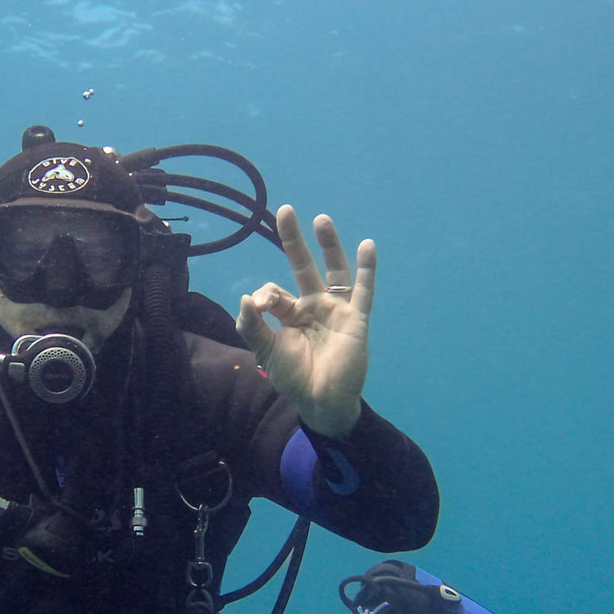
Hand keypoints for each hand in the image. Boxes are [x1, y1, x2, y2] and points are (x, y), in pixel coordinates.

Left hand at [235, 205, 374, 438]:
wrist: (321, 402)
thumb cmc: (294, 379)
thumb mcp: (265, 351)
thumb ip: (253, 326)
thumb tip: (245, 296)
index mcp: (291, 314)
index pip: (275, 291)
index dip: (265, 294)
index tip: (261, 306)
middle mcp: (313, 307)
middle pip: (303, 266)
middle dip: (294, 241)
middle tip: (285, 211)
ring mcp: (336, 311)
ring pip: (334, 271)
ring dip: (329, 245)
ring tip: (321, 219)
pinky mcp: (356, 320)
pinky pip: (363, 291)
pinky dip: (366, 269)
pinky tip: (367, 246)